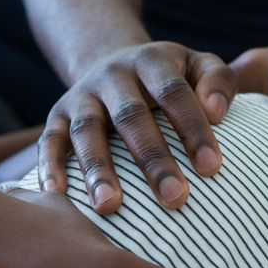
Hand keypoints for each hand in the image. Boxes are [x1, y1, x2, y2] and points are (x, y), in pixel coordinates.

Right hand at [39, 41, 237, 214]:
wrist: (114, 63)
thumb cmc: (171, 77)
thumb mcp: (198, 66)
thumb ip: (218, 81)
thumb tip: (217, 111)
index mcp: (151, 60)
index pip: (174, 93)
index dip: (193, 129)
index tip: (212, 168)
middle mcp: (112, 76)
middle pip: (131, 117)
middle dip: (153, 159)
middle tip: (175, 198)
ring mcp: (81, 96)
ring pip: (87, 131)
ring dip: (98, 169)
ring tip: (111, 206)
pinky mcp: (57, 116)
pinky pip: (50, 142)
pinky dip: (51, 167)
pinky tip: (58, 197)